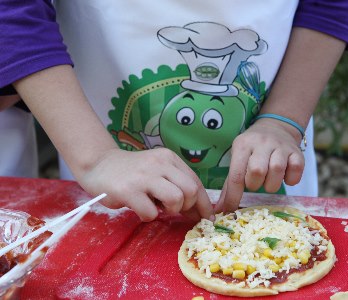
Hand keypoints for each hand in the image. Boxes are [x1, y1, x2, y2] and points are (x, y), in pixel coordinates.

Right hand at [78, 148, 213, 221]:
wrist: (98, 164)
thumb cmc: (132, 172)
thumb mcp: (157, 171)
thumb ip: (176, 184)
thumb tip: (199, 211)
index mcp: (169, 158)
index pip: (195, 182)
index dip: (204, 203)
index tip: (207, 217)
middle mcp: (159, 163)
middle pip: (190, 190)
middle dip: (187, 206)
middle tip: (172, 209)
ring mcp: (144, 176)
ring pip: (176, 198)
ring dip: (170, 210)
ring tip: (157, 207)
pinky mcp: (128, 190)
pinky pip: (151, 212)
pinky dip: (148, 216)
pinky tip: (140, 209)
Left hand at [215, 118, 303, 211]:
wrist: (276, 126)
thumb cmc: (253, 149)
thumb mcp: (238, 157)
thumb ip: (230, 183)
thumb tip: (220, 209)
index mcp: (243, 145)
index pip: (236, 174)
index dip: (233, 196)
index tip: (230, 211)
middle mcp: (262, 143)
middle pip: (257, 171)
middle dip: (255, 184)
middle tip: (256, 182)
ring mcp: (281, 146)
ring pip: (277, 170)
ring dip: (271, 184)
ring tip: (269, 180)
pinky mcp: (296, 151)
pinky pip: (296, 170)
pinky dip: (291, 179)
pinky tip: (285, 176)